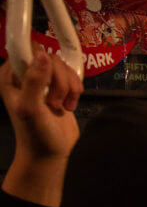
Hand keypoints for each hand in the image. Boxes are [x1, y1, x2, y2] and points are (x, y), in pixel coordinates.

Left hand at [0, 49, 82, 206]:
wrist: (51, 155)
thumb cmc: (37, 135)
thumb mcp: (32, 109)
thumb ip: (35, 81)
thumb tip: (43, 55)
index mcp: (10, 76)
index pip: (28, 51)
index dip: (43, 62)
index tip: (51, 80)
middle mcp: (25, 75)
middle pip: (50, 58)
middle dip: (60, 80)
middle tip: (56, 102)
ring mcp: (43, 82)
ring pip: (63, 67)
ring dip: (69, 87)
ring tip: (64, 106)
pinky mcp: (59, 88)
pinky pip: (72, 76)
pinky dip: (76, 90)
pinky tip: (71, 105)